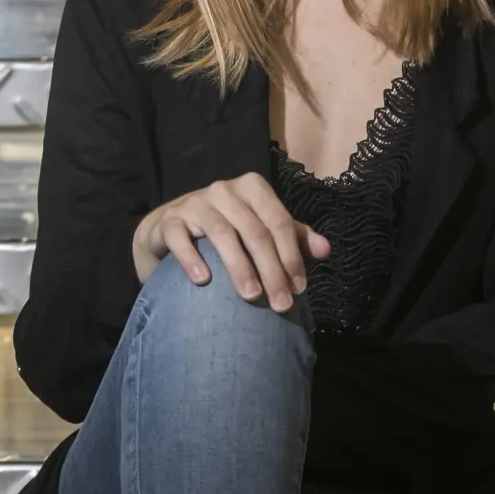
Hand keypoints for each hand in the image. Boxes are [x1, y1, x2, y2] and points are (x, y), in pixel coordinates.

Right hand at [132, 172, 330, 311]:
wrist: (169, 229)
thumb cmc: (225, 230)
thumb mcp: (260, 228)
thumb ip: (293, 237)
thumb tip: (325, 250)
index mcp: (252, 188)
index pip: (279, 221)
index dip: (292, 256)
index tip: (299, 290)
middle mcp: (224, 190)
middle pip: (255, 231)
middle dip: (271, 270)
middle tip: (280, 305)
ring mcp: (194, 203)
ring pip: (222, 233)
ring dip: (239, 267)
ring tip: (251, 296)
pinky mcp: (169, 221)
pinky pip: (180, 238)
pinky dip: (191, 258)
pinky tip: (203, 281)